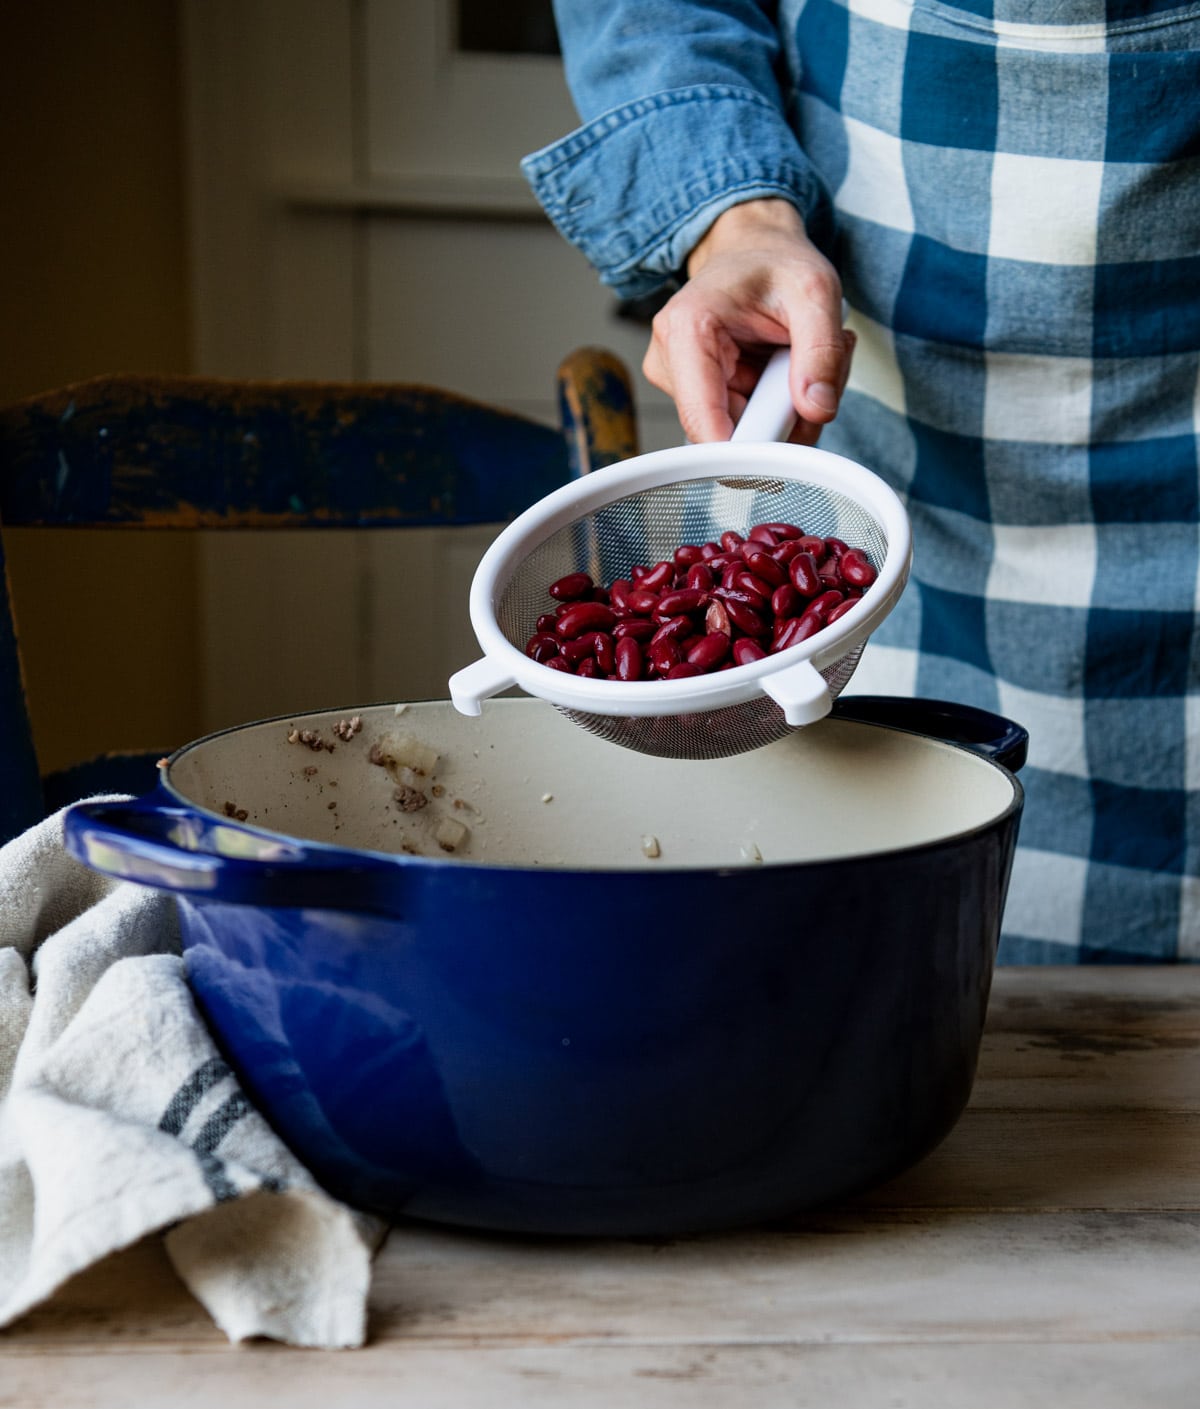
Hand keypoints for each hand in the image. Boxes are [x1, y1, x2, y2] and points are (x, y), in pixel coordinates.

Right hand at [642, 199, 854, 445]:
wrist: (753, 252)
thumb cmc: (776, 264)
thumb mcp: (815, 292)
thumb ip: (821, 352)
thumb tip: (816, 410)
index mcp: (686, 328)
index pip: (703, 419)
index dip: (746, 449)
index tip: (790, 450)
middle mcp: (670, 360)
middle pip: (728, 433)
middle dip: (782, 419)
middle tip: (816, 378)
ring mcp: (679, 382)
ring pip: (741, 433)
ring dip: (784, 412)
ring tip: (799, 363)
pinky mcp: (694, 394)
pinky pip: (743, 425)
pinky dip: (774, 409)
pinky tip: (781, 372)